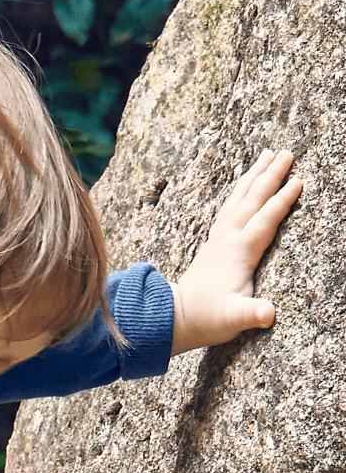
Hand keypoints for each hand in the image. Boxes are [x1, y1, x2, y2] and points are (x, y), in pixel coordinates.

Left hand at [171, 149, 301, 354]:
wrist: (173, 319)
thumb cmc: (207, 319)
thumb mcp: (233, 319)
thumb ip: (251, 314)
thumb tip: (268, 314)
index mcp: (238, 253)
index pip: (264, 221)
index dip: (282, 201)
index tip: (299, 180)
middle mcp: (227, 240)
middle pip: (251, 201)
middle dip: (270, 176)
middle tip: (287, 152)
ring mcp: (218, 240)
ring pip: (238, 200)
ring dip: (253, 177)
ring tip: (266, 155)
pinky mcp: (212, 244)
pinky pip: (228, 209)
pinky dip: (238, 193)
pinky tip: (243, 186)